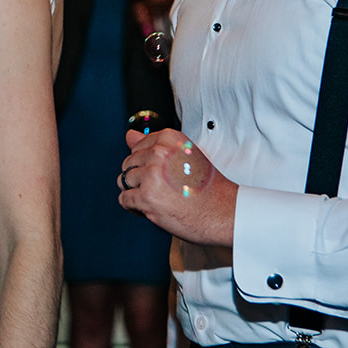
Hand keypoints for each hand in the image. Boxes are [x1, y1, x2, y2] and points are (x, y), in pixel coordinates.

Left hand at [117, 127, 236, 246]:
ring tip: (158, 199)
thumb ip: (153, 144)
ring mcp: (151, 174)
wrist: (223, 212)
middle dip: (139, 179)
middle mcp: (159, 153)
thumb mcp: (183, 156)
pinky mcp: (146, 197)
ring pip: (124, 181)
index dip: (146, 165)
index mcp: (169, 139)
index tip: (162, 174)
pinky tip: (152, 209)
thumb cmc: (206, 187)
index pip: (137, 147)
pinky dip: (134, 207)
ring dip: (136, 193)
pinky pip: (124, 199)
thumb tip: (129, 135)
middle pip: (128, 164)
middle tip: (162, 190)